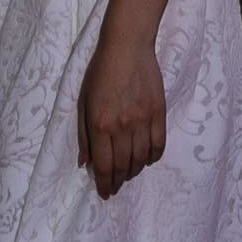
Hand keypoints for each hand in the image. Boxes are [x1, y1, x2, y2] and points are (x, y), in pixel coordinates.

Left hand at [77, 32, 164, 200]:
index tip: (104, 193)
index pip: (104, 165)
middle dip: (118, 181)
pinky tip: (146, 159)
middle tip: (115, 186)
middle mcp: (122, 126)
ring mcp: (143, 120)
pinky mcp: (159, 113)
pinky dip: (152, 158)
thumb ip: (84, 135)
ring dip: (134, 171)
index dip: (104, 183)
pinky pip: (158, 145)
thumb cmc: (99, 73)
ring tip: (128, 174)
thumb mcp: (82, 102)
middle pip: (123, 166)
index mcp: (100, 124)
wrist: (127, 48)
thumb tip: (85, 163)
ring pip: (141, 159)